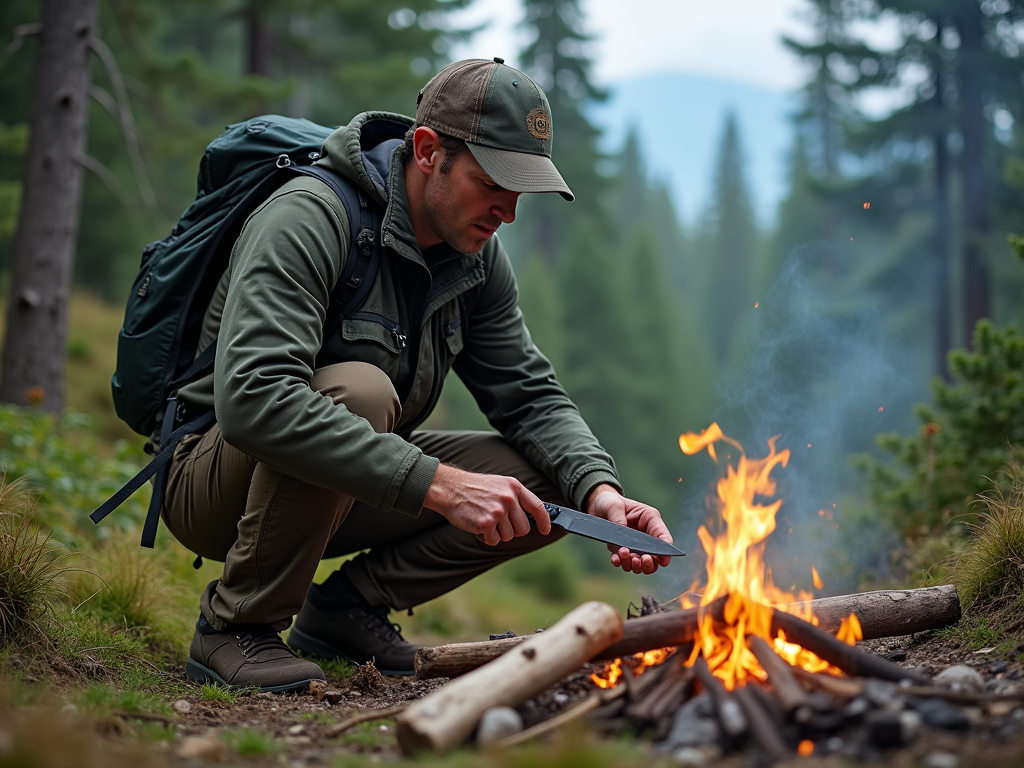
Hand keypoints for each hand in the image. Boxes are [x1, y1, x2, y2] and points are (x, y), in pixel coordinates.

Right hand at [424, 464, 551, 545]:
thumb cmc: (475, 488)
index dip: (544, 522)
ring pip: (509, 536)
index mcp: (514, 487)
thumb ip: (516, 498)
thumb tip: (533, 517)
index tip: (545, 530)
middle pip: (524, 528)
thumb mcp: (500, 484)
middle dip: (514, 530)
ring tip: (486, 519)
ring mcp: (498, 511)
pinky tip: (479, 525)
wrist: (450, 488)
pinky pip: (494, 540)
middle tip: (500, 523)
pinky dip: (487, 537)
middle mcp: (509, 498)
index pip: (538, 507)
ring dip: (498, 533)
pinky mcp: (486, 523)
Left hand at [586, 483, 673, 573]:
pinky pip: (625, 562)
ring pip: (641, 563)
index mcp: (650, 520)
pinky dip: (621, 563)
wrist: (596, 505)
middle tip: (638, 560)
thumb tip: (622, 539)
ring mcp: (634, 544)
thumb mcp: (614, 505)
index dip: (665, 552)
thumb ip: (619, 519)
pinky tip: (615, 558)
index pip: (663, 538)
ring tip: (623, 554)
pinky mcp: (622, 550)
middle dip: (648, 563)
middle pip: (655, 557)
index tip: (662, 561)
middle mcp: (645, 534)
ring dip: (633, 564)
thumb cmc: (610, 501)